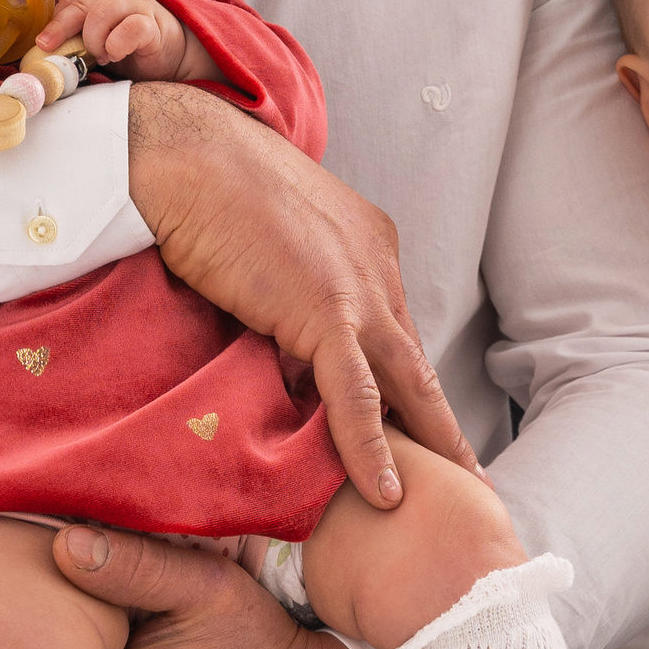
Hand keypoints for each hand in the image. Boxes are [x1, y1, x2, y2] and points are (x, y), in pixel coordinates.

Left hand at [43, 0, 211, 82]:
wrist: (174, 56)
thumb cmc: (131, 48)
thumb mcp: (98, 40)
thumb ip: (76, 38)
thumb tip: (43, 52)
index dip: (55, 20)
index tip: (42, 43)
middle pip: (82, 2)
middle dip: (61, 27)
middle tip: (49, 47)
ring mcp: (138, 5)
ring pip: (103, 11)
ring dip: (94, 39)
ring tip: (100, 56)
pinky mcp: (153, 23)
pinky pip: (130, 28)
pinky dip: (117, 45)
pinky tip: (117, 55)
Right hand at [126, 80, 478, 507]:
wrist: (181, 154)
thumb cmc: (205, 187)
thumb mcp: (267, 244)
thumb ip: (288, 291)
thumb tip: (281, 346)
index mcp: (367, 242)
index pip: (390, 327)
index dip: (402, 378)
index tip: (418, 420)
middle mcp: (377, 264)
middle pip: (413, 358)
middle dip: (441, 417)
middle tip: (467, 468)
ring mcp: (358, 288)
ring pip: (405, 382)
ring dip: (431, 442)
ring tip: (454, 491)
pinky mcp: (327, 312)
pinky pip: (357, 396)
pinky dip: (371, 448)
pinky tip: (386, 494)